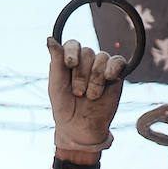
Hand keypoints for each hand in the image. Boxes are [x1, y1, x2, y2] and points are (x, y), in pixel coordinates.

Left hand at [47, 37, 126, 151]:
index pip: (73, 45)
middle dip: (81, 75)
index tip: (70, 65)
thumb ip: (55, 63)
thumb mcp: (56, 86)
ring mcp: (101, 68)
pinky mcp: (116, 76)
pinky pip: (118, 61)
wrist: (80, 128)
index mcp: (69, 61)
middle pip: (87, 53)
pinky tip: (109, 77)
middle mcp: (86, 62)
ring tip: (91, 96)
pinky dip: (114, 67)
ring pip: (102, 58)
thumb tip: (49, 39)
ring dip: (95, 79)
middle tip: (78, 94)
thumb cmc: (64, 108)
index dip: (72, 52)